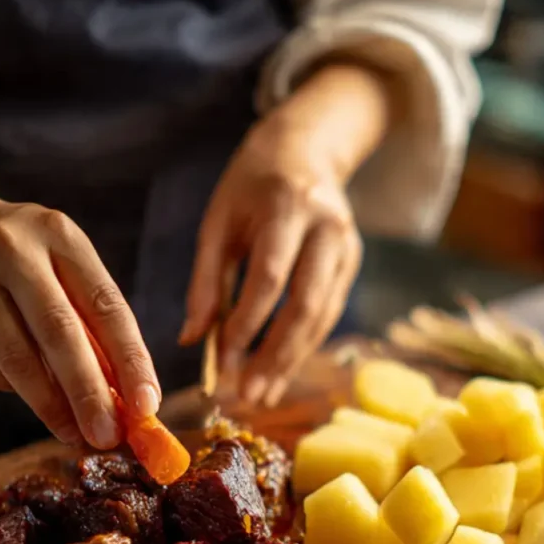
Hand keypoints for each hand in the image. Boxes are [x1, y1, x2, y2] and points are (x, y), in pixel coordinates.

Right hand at [0, 199, 160, 447]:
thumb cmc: (31, 264)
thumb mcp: (68, 271)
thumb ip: (97, 328)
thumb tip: (128, 404)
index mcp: (60, 236)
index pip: (106, 307)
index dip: (131, 362)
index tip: (147, 408)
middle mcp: (12, 250)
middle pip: (59, 333)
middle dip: (88, 393)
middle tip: (107, 436)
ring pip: (17, 359)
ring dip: (52, 407)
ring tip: (76, 435)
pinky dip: (19, 389)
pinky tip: (35, 397)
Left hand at [181, 119, 362, 406]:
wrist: (307, 148)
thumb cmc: (251, 186)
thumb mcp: (219, 221)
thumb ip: (205, 281)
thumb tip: (191, 339)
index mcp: (288, 206)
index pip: (270, 277)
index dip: (247, 323)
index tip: (223, 361)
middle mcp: (328, 228)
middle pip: (305, 304)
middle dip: (275, 355)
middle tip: (249, 394)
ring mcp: (347, 247)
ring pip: (321, 317)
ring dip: (291, 361)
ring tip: (263, 394)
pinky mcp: (352, 264)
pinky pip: (328, 315)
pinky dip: (303, 347)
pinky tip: (280, 372)